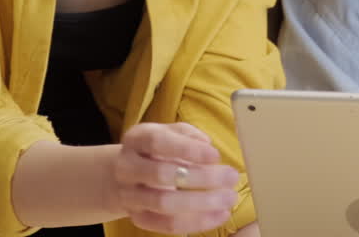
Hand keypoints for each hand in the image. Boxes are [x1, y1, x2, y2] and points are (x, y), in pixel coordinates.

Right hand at [106, 122, 240, 233]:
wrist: (127, 175)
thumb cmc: (157, 150)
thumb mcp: (170, 133)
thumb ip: (188, 135)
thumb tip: (207, 146)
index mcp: (136, 139)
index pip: (158, 142)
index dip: (187, 149)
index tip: (216, 156)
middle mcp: (126, 167)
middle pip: (162, 174)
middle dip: (201, 177)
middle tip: (232, 177)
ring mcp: (129, 195)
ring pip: (164, 203)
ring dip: (202, 202)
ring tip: (229, 198)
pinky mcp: (138, 218)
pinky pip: (167, 225)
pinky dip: (197, 222)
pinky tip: (220, 215)